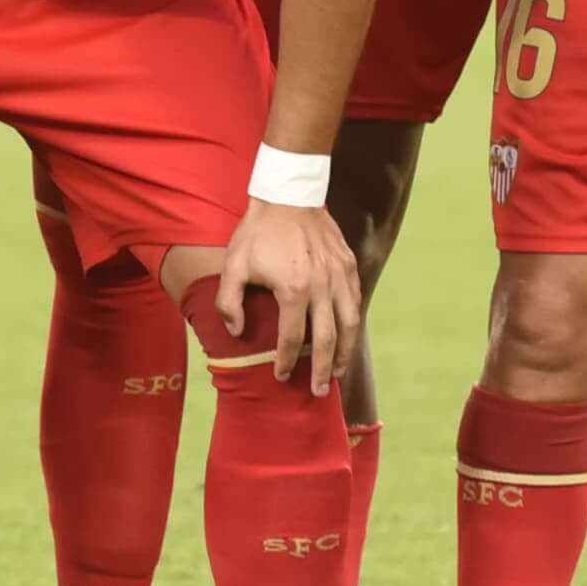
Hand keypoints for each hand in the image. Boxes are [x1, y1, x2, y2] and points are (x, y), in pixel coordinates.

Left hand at [213, 199, 364, 390]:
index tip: (280, 376)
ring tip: (338, 372)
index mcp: (293, 289)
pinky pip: (357, 302)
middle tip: (318, 391)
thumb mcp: (234, 264)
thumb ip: (229, 302)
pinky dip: (354, 324)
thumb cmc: (258, 231)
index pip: (291, 338)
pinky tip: (347, 336)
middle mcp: (323, 286)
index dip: (285, 362)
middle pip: (326, 340)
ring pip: (350, 324)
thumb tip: (237, 331)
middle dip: (322, 370)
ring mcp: (340, 276)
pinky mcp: (350, 265)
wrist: (289, 194)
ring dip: (345, 352)